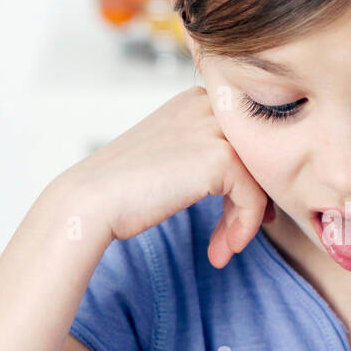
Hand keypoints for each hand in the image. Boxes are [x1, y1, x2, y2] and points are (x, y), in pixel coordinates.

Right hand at [62, 85, 274, 263]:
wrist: (91, 201)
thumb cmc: (124, 187)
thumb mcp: (172, 157)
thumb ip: (208, 157)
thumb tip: (254, 184)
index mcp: (195, 100)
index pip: (245, 141)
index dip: (247, 183)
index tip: (235, 219)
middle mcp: (207, 106)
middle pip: (257, 158)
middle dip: (252, 203)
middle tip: (234, 238)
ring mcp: (214, 129)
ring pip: (260, 178)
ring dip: (246, 222)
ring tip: (225, 249)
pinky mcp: (220, 157)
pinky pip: (253, 198)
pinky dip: (243, 227)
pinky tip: (222, 250)